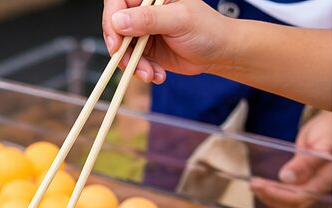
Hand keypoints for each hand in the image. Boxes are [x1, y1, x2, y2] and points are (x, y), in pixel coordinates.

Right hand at [103, 0, 231, 83]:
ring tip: (151, 74)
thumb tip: (118, 21)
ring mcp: (143, 30)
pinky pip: (132, 61)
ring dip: (134, 65)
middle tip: (131, 65)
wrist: (219, 52)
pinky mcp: (145, 49)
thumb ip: (149, 19)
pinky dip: (142, 71)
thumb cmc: (207, 29)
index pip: (118, 1)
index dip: (112, 20)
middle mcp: (143, 10)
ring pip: (122, 48)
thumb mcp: (179, 20)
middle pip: (115, 26)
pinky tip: (158, 75)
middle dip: (122, 50)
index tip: (117, 43)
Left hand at [252, 111, 331, 207]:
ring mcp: (311, 185)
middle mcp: (318, 187)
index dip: (277, 194)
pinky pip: (288, 193)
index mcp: (324, 180)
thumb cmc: (330, 131)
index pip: (298, 197)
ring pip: (288, 200)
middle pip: (292, 203)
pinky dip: (274, 191)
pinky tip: (263, 185)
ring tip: (254, 185)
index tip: (261, 185)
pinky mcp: (303, 181)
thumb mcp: (320, 143)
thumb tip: (287, 178)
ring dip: (269, 195)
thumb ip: (305, 162)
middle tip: (253, 185)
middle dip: (270, 196)